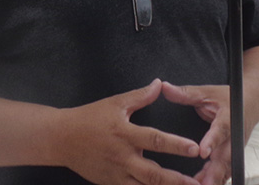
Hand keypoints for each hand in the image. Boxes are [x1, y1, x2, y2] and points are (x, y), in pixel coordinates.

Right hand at [59, 79, 200, 184]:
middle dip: (176, 180)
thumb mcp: (115, 103)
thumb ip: (140, 96)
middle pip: (153, 173)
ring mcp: (116, 174)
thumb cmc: (89, 118)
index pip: (155, 140)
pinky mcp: (111, 183)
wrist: (61, 138)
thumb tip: (159, 84)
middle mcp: (123, 157)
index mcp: (125, 134)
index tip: (194, 149)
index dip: (176, 145)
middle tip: (196, 183)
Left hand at [161, 82, 230, 184]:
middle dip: (214, 172)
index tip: (202, 152)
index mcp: (228, 117)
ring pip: (226, 168)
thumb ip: (186, 93)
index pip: (221, 131)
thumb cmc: (228, 97)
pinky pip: (224, 171)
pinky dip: (214, 179)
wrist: (252, 101)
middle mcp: (234, 136)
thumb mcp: (207, 91)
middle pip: (225, 157)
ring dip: (214, 179)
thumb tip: (165, 87)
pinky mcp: (233, 156)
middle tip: (201, 183)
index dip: (212, 142)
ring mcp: (235, 148)